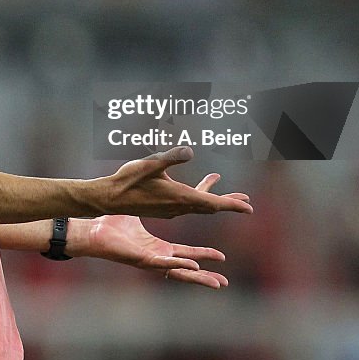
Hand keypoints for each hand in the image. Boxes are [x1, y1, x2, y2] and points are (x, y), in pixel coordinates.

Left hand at [70, 215, 230, 288]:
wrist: (94, 229)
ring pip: (177, 271)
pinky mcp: (141, 258)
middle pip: (187, 268)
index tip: (221, 258)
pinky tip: (193, 266)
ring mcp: (149, 259)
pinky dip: (178, 265)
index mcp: (159, 248)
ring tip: (215, 281)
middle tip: (224, 282)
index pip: (187, 252)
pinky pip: (162, 263)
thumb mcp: (142, 211)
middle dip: (206, 275)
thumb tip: (166, 187)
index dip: (205, 255)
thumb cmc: (114, 224)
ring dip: (196, 276)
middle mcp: (157, 257)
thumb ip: (156, 203)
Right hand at [105, 147, 252, 218]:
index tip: (248, 208)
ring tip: (220, 182)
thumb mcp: (151, 163)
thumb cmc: (129, 180)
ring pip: (199, 205)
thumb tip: (191, 150)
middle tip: (245, 201)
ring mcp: (171, 209)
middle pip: (210, 207)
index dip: (232, 205)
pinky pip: (188, 204)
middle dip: (228, 202)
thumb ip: (171, 156)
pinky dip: (198, 196)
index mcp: (180, 197)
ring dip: (212, 197)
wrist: (110, 197)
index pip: (213, 203)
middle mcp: (179, 207)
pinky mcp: (164, 208)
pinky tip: (194, 187)